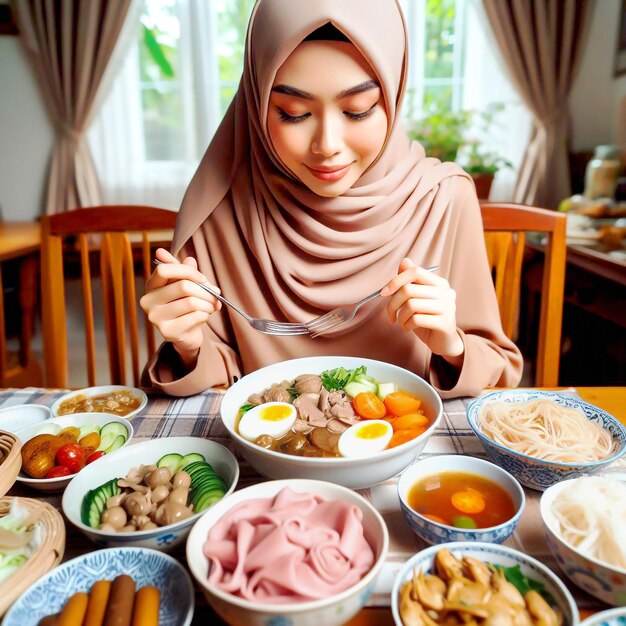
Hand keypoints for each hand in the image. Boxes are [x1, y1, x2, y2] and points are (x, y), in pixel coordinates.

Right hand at [140, 248, 222, 366]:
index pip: (164, 270)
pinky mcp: (167, 332)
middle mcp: (148, 301)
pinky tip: (203, 317)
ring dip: (208, 304)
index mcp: (151, 286)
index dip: (188, 272)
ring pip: (192, 302)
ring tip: (211, 307)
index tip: (202, 279)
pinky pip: (195, 316)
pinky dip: (205, 315)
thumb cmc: (186, 306)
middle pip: (183, 286)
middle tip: (215, 295)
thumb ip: (187, 272)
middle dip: (206, 290)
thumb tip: (190, 259)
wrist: (187, 334)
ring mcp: (155, 318)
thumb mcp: (187, 285)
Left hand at [380, 258, 463, 360]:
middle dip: (393, 304)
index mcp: (439, 283)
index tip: (383, 293)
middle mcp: (446, 292)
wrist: (443, 342)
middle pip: (409, 289)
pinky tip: (408, 328)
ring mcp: (448, 307)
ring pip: (411, 305)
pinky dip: (406, 325)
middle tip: (391, 315)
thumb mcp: (416, 299)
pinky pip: (416, 319)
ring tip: (401, 323)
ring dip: (400, 316)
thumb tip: (404, 261)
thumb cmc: (427, 318)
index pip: (415, 271)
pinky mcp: (445, 323)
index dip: (396, 280)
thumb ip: (410, 281)